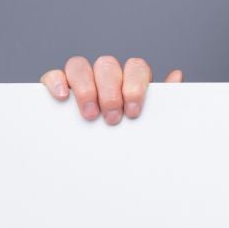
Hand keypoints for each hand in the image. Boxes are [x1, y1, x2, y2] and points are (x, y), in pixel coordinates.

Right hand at [40, 56, 182, 124]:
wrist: (102, 162)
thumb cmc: (131, 134)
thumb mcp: (148, 121)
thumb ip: (162, 100)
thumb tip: (176, 75)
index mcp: (131, 79)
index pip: (136, 67)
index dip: (135, 86)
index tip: (133, 111)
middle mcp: (106, 74)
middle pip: (107, 65)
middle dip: (111, 92)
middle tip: (112, 118)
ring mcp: (80, 78)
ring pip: (79, 65)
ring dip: (85, 88)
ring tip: (90, 115)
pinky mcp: (56, 87)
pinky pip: (52, 74)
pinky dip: (56, 81)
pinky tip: (63, 97)